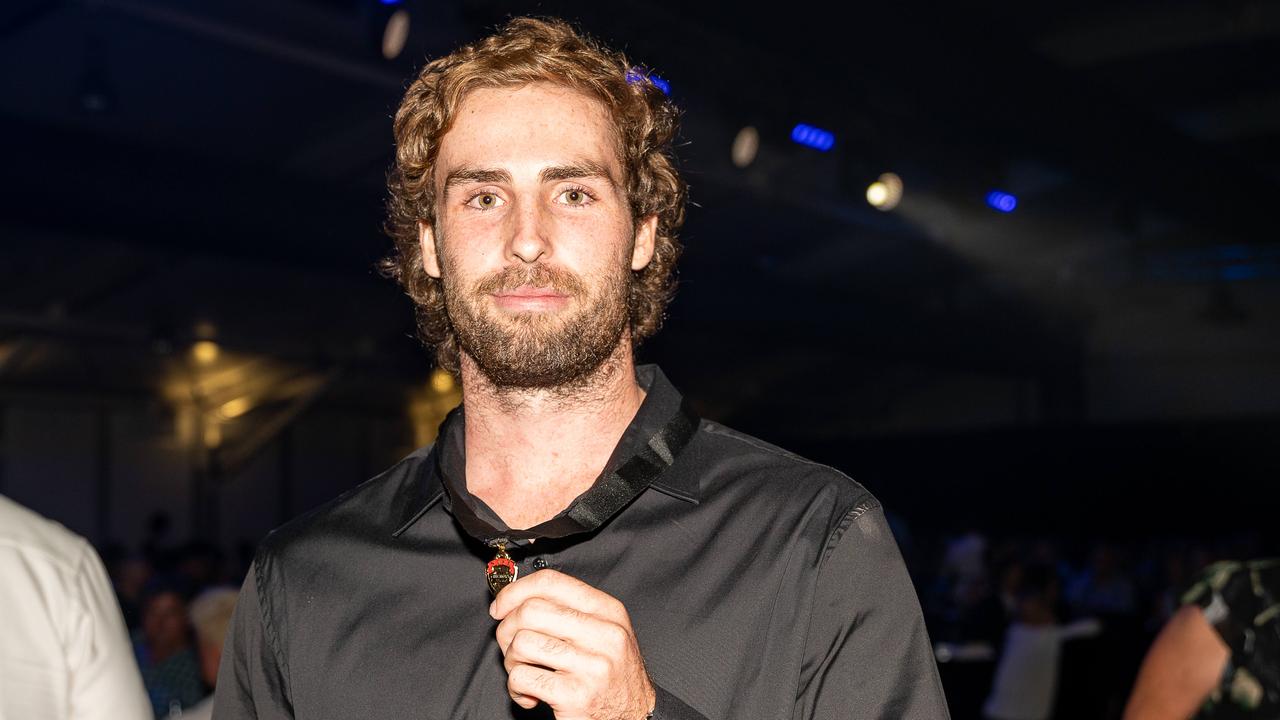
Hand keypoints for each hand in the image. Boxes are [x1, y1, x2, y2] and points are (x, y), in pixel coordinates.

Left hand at [490, 569, 655, 719]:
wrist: (636, 715)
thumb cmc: (612, 674)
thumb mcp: (604, 632)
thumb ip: (569, 611)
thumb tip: (515, 599)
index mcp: (608, 611)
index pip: (552, 583)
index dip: (515, 590)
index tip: (500, 606)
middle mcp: (604, 634)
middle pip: (531, 611)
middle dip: (508, 629)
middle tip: (511, 646)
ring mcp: (591, 665)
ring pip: (522, 643)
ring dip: (511, 661)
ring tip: (524, 672)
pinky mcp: (576, 695)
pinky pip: (522, 678)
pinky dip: (515, 688)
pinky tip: (529, 694)